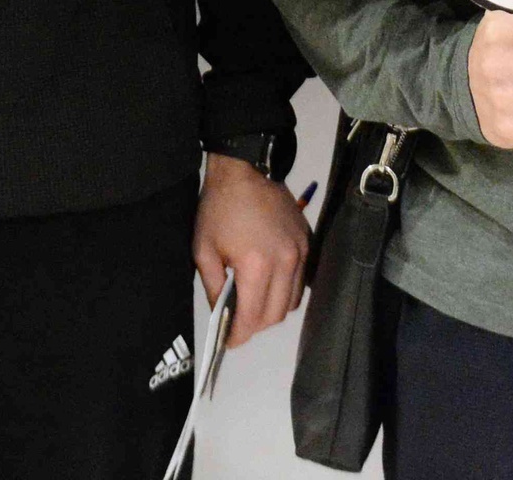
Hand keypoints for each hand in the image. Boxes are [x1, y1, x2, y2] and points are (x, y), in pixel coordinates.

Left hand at [193, 153, 310, 347]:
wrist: (245, 170)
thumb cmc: (218, 208)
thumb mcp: (203, 249)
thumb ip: (214, 287)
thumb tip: (223, 315)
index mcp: (257, 266)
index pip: (253, 317)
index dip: (240, 335)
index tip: (230, 342)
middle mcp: (285, 264)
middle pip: (276, 315)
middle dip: (255, 326)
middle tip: (238, 324)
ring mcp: (301, 254)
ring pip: (292, 302)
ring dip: (273, 311)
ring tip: (254, 305)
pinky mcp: (308, 244)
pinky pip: (302, 282)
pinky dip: (287, 292)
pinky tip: (271, 286)